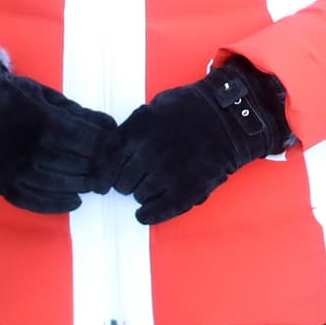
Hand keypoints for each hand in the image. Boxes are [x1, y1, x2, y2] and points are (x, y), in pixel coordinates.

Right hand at [0, 57, 115, 213]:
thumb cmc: (11, 96)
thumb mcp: (45, 95)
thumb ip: (78, 113)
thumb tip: (110, 127)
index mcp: (42, 122)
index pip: (87, 142)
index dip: (106, 146)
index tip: (115, 146)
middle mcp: (30, 151)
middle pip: (78, 167)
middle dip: (99, 167)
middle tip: (109, 167)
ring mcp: (15, 172)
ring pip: (63, 187)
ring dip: (83, 185)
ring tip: (93, 180)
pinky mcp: (5, 186)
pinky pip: (38, 202)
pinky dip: (60, 203)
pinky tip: (74, 199)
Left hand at [92, 57, 292, 224]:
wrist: (227, 118)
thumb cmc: (187, 109)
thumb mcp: (151, 109)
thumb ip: (131, 130)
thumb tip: (114, 152)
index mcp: (137, 129)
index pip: (106, 160)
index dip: (99, 175)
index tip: (98, 184)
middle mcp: (149, 152)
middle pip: (121, 181)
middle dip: (123, 183)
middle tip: (129, 180)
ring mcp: (169, 173)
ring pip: (139, 195)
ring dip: (139, 194)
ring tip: (146, 188)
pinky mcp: (188, 189)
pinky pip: (160, 210)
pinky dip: (149, 215)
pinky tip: (143, 215)